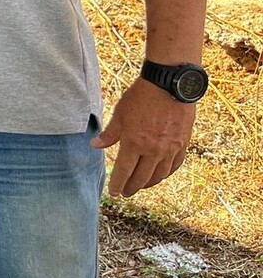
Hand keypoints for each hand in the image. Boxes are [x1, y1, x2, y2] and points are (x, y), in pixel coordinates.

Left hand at [92, 78, 195, 196]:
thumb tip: (95, 145)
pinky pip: (174, 165)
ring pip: (159, 174)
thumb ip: (110, 133)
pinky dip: (166, 173)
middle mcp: (153, 150)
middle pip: (141, 177)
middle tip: (126, 192)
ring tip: (140, 186)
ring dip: (148, 183)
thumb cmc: (141, 97)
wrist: (169, 85)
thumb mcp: (120, 113)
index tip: (114, 192)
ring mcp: (170, 149)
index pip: (123, 171)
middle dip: (132, 187)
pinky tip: (160, 175)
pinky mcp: (183, 144)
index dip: (118, 184)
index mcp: (134, 143)